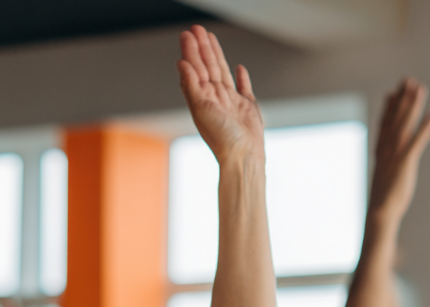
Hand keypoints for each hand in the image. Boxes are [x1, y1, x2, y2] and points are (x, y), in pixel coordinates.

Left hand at [177, 26, 263, 165]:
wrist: (242, 155)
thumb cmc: (221, 137)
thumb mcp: (200, 108)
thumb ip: (190, 84)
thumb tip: (181, 63)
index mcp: (203, 99)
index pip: (195, 69)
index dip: (191, 52)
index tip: (187, 35)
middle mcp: (216, 99)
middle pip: (207, 67)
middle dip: (202, 48)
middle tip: (197, 29)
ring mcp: (232, 102)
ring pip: (222, 72)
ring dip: (217, 56)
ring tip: (211, 39)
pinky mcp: (248, 108)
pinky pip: (244, 88)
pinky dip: (242, 78)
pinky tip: (239, 68)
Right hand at [368, 79, 429, 225]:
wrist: (380, 214)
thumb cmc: (382, 204)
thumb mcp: (384, 183)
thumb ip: (386, 172)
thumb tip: (385, 169)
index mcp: (381, 155)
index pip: (384, 126)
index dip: (388, 109)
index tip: (391, 93)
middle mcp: (387, 151)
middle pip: (394, 120)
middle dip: (401, 100)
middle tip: (407, 81)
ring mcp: (395, 156)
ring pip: (404, 125)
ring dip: (412, 106)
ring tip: (419, 88)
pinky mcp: (406, 163)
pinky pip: (417, 142)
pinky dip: (425, 128)